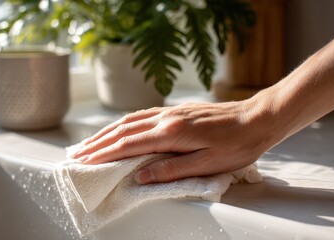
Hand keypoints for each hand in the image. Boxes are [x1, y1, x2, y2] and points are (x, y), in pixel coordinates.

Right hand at [72, 100, 275, 183]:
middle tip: (76, 154)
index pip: (128, 144)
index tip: (84, 162)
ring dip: (106, 132)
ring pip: (129, 120)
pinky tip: (118, 129)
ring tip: (89, 142)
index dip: (103, 154)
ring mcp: (170, 112)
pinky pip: (141, 115)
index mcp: (172, 133)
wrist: (257, 117)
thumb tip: (140, 176)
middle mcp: (166, 118)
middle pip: (122, 130)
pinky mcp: (176, 111)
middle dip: (97, 142)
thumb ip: (171, 169)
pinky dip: (123, 124)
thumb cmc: (237, 144)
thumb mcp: (207, 164)